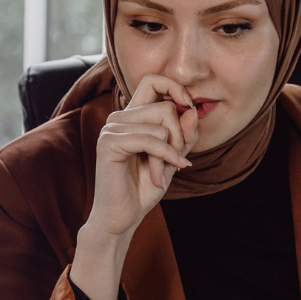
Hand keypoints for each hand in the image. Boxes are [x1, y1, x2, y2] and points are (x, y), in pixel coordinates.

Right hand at [69, 76, 196, 299]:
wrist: (120, 218)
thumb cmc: (142, 189)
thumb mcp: (172, 158)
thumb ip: (184, 134)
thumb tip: (191, 109)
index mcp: (131, 117)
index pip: (153, 81)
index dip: (175, 88)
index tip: (189, 109)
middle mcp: (119, 118)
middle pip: (164, 105)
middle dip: (179, 134)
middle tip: (177, 158)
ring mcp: (111, 129)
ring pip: (160, 123)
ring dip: (170, 152)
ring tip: (163, 173)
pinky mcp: (109, 143)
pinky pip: (150, 140)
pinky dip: (164, 158)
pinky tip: (161, 178)